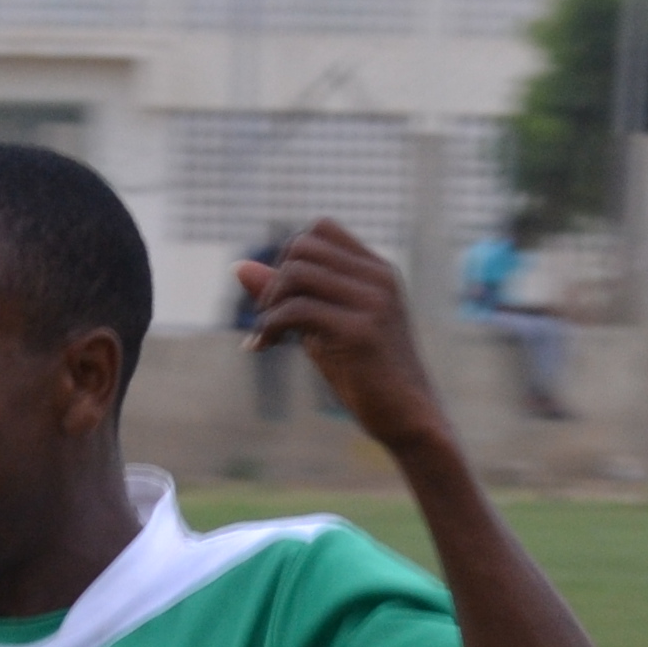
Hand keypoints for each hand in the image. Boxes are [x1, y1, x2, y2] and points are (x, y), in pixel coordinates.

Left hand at [235, 219, 450, 453]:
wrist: (408, 418)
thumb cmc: (365, 375)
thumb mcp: (322, 326)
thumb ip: (288, 295)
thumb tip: (238, 267)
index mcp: (377, 271)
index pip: (322, 228)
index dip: (291, 257)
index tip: (285, 297)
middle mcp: (378, 279)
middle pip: (304, 245)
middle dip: (276, 279)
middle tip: (270, 318)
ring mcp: (372, 302)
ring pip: (297, 272)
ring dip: (270, 304)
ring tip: (267, 334)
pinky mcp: (360, 331)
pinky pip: (296, 310)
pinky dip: (270, 326)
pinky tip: (265, 346)